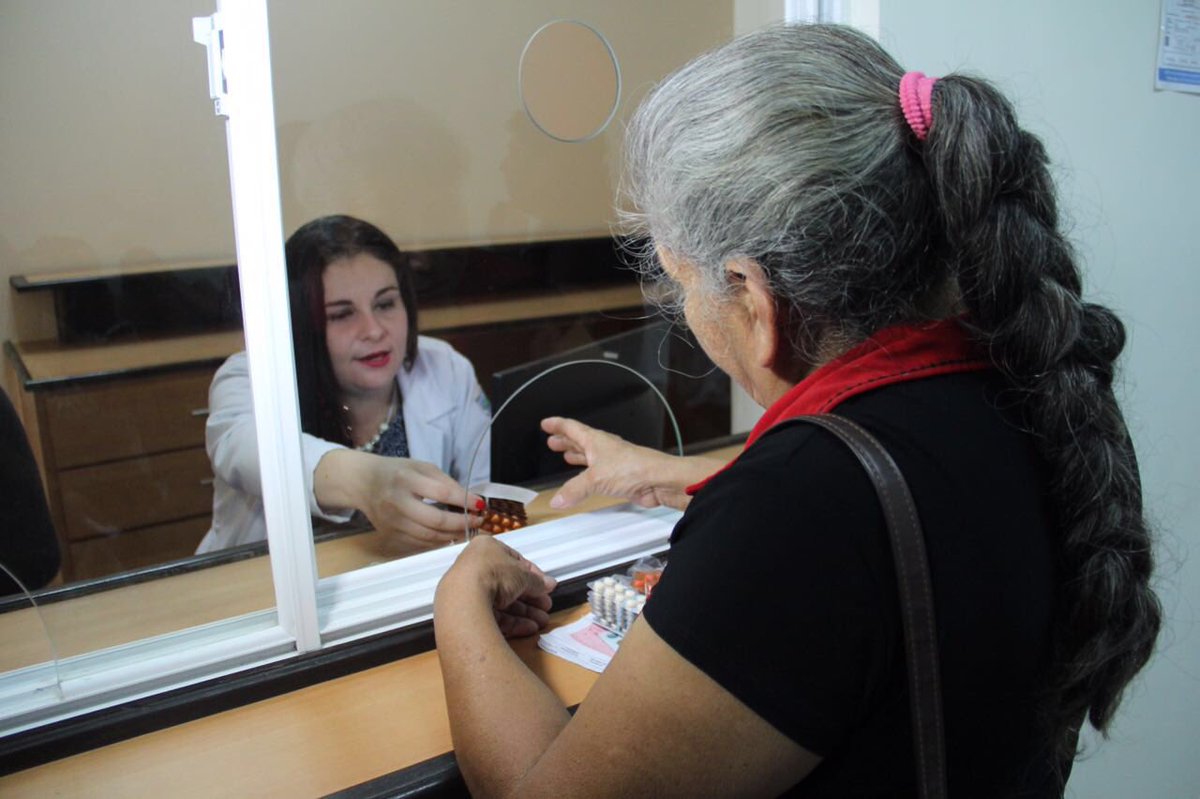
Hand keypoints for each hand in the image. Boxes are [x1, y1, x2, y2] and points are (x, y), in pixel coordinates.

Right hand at [316, 450, 483, 550]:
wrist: (363, 482)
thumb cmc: (397, 472)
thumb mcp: (421, 467)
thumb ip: (445, 482)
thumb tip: (470, 500)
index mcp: (406, 479)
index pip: (441, 492)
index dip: (464, 501)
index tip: (481, 504)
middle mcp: (397, 502)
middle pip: (436, 521)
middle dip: (462, 523)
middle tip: (477, 521)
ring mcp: (392, 522)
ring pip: (429, 536)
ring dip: (453, 536)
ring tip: (468, 530)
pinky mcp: (390, 535)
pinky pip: (420, 543)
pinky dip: (438, 542)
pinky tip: (450, 536)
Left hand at [440, 535, 556, 637]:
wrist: (465, 597)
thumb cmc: (492, 574)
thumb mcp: (523, 575)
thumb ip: (537, 581)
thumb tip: (548, 584)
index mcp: (487, 549)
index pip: (514, 561)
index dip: (532, 575)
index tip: (544, 585)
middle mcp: (475, 568)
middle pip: (509, 585)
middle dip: (530, 597)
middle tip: (544, 606)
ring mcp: (470, 591)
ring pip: (503, 603)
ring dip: (525, 612)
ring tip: (541, 620)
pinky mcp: (468, 612)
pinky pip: (494, 616)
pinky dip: (512, 622)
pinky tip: (528, 627)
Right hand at [540, 416, 695, 510]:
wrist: (658, 480)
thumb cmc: (632, 469)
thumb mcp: (595, 478)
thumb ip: (574, 489)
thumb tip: (557, 499)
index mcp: (595, 441)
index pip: (572, 428)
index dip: (557, 425)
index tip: (546, 424)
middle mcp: (603, 449)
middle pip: (580, 441)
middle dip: (565, 441)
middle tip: (553, 442)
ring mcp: (612, 462)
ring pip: (589, 456)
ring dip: (577, 456)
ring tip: (566, 456)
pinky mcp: (619, 477)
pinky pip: (598, 474)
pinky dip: (588, 476)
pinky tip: (584, 482)